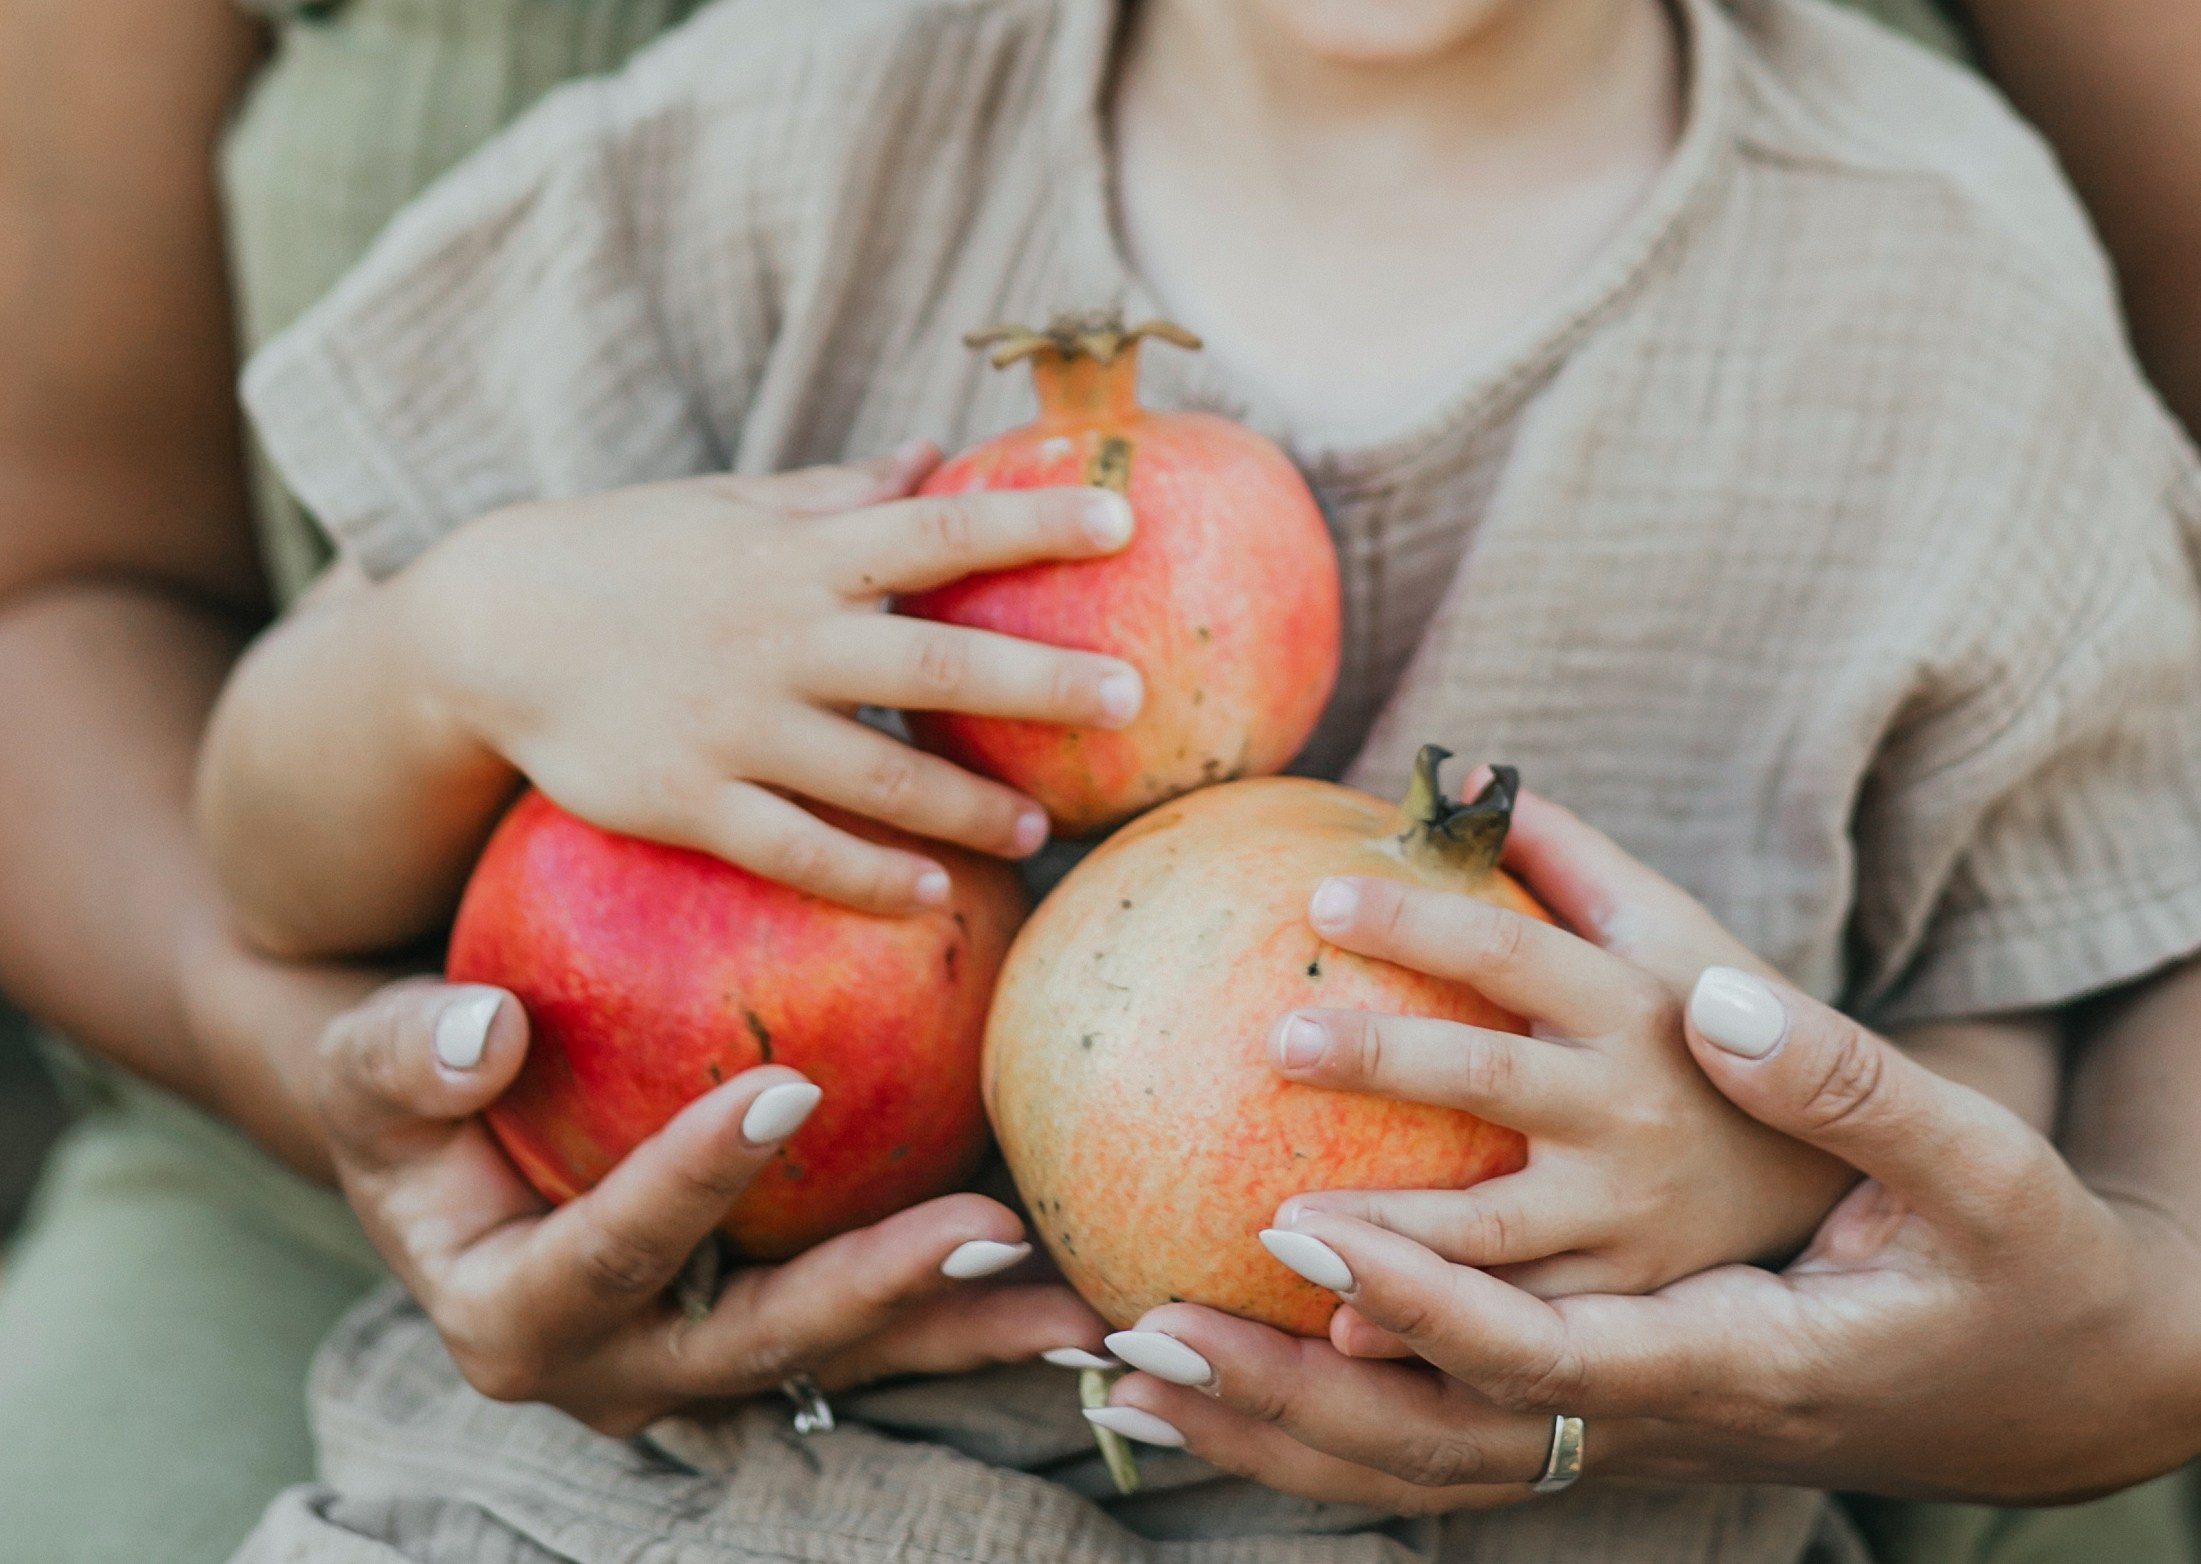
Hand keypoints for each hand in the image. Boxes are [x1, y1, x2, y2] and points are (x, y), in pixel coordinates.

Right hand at [317, 978, 1108, 1433]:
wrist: (450, 1157)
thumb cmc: (412, 1092)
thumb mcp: (373, 1066)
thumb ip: (409, 1054)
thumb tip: (486, 1028)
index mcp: (514, 1317)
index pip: (610, 1251)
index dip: (689, 1182)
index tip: (784, 1089)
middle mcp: (621, 1368)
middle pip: (762, 1341)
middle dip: (877, 1293)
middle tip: (988, 1229)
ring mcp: (706, 1365)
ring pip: (847, 1356)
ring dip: (962, 1327)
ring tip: (1080, 1298)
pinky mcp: (774, 1334)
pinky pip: (880, 1325)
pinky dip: (969, 1303)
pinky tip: (1068, 1268)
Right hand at [401, 445, 1142, 912]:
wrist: (487, 626)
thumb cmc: (630, 555)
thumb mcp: (732, 507)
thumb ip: (840, 492)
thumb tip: (938, 451)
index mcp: (798, 553)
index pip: (939, 529)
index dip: (1033, 523)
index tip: (1125, 522)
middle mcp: (777, 635)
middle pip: (932, 658)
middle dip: (1038, 678)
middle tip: (1130, 698)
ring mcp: (732, 723)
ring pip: (875, 771)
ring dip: (966, 804)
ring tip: (1039, 831)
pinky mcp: (686, 800)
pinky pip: (793, 848)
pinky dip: (865, 875)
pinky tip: (928, 895)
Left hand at [1088, 797, 2200, 1506]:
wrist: (2037, 1377)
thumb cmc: (2004, 1260)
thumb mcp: (1968, 1165)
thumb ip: (1841, 1079)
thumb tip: (1714, 995)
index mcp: (1734, 1339)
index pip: (1552, 1336)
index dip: (1422, 1293)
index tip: (1296, 1225)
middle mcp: (1657, 1400)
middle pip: (1446, 1422)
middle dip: (1297, 1377)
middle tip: (1153, 1306)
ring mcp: (1625, 1430)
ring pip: (1428, 1465)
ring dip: (1275, 1426)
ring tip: (1127, 1372)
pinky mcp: (1603, 1423)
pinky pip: (1445, 1457)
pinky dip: (1322, 1435)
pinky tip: (1211, 1405)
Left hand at [1265, 785, 1854, 1297]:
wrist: (1846, 1184)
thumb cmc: (1720, 1035)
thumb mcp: (1676, 937)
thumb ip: (1574, 858)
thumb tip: (1468, 769)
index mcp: (1640, 1007)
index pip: (1514, 950)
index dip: (1423, 918)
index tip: (1320, 895)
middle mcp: (1633, 1113)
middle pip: (1490, 1077)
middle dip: (1382, 1056)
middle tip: (1275, 1038)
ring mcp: (1630, 1219)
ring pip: (1492, 1230)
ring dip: (1385, 1227)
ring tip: (1274, 1218)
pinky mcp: (1623, 1307)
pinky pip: (1514, 1326)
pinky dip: (1429, 1334)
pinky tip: (1334, 1332)